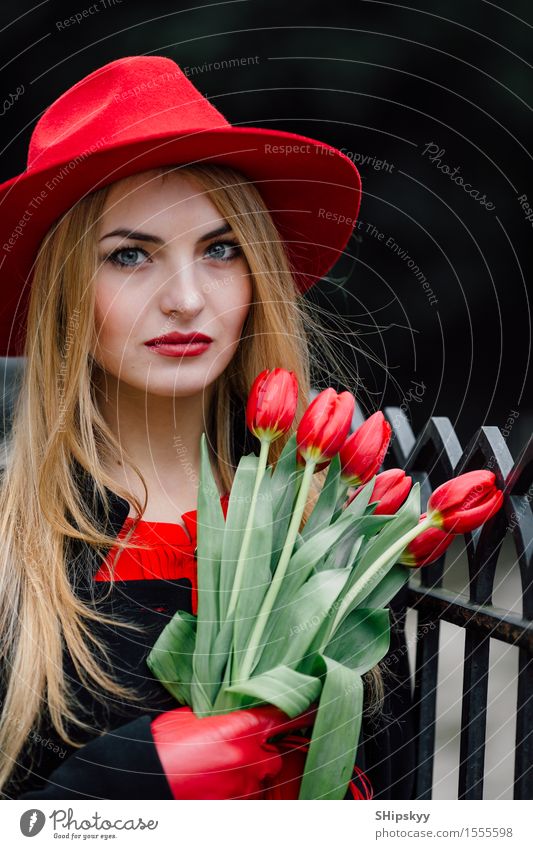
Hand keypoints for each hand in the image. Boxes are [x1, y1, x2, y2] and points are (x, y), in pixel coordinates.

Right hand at [151, 703, 316, 799]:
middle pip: (273, 755)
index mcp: (242, 727)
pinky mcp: (233, 807)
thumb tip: (241, 712)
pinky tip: (212, 784)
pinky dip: (233, 791)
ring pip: (257, 779)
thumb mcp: (196, 715)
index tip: (313, 705)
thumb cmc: (163, 743)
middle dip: (260, 753)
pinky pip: (244, 797)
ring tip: (215, 769)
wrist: (142, 778)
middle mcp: (249, 758)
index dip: (301, 710)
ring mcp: (242, 787)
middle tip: (237, 749)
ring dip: (245, 774)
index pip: (286, 715)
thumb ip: (226, 714)